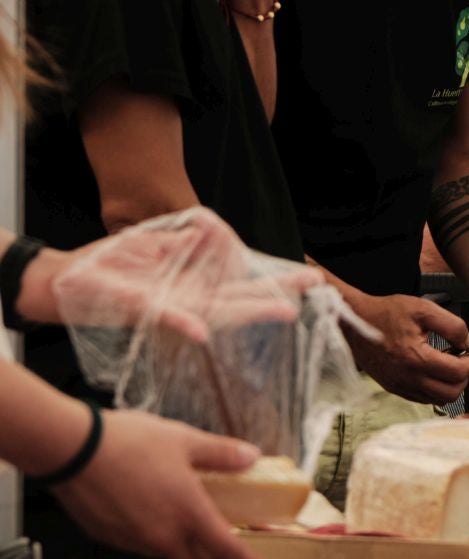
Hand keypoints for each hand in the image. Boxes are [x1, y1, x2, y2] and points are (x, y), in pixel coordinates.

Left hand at [36, 208, 322, 341]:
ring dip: (249, 311)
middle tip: (314, 287)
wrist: (63, 281)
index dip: (275, 277)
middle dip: (278, 292)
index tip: (309, 275)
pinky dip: (184, 324)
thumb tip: (218, 227)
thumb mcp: (156, 243)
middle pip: (241, 296)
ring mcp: (169, 306)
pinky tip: (205, 331)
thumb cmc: (109, 265)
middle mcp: (189, 299)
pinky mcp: (142, 309)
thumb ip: (189, 240)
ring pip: (217, 310)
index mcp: (195, 283)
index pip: (243, 279)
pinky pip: (165, 318)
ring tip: (284, 310)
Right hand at [52, 410, 263, 558]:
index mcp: (188, 512)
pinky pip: (138, 544)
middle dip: (208, 551)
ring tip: (177, 509)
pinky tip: (145, 505)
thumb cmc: (131, 442)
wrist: (72, 449)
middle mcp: (161, 534)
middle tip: (214, 528)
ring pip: (164, 553)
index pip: (224, 548)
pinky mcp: (108, 537)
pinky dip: (149, 533)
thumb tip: (252, 456)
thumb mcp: (185, 440)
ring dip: (177, 541)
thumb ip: (221, 454)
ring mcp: (132, 539)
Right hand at [342, 290, 468, 405]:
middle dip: (465, 377)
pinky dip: (435, 389)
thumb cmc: (388, 313)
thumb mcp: (424, 309)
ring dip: (451, 385)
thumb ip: (452, 326)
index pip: (457, 373)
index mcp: (416, 358)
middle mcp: (408, 379)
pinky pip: (423, 399)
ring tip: (449, 364)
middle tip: (464, 359)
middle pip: (451, 393)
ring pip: (438, 400)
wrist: (354, 323)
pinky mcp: (394, 389)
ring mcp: (399, 387)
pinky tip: (434, 370)